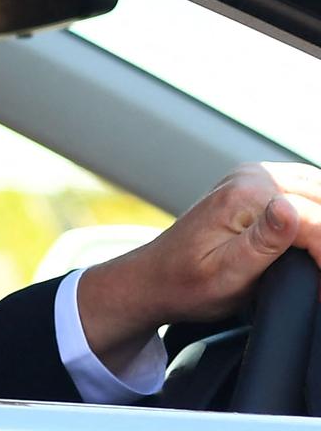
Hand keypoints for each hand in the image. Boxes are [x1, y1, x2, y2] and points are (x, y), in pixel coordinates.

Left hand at [80, 162, 320, 369]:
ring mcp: (255, 177)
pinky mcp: (258, 185)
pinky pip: (308, 191)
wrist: (155, 277)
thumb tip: (288, 209)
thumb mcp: (227, 275)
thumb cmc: (186, 284)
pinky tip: (314, 240)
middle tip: (318, 278)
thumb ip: (263, 243)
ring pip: (319, 192)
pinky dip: (317, 214)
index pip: (317, 222)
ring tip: (316, 263)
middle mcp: (252, 176)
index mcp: (245, 195)